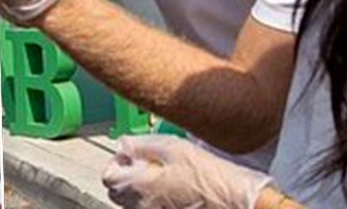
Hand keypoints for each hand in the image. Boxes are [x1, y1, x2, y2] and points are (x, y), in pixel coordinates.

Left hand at [102, 136, 274, 208]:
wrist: (238, 203)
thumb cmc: (211, 177)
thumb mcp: (176, 148)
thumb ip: (143, 145)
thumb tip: (125, 144)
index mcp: (140, 186)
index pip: (108, 177)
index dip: (117, 161)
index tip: (131, 153)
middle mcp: (142, 207)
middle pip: (117, 193)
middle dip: (125, 176)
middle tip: (145, 163)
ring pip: (132, 204)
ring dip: (139, 190)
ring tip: (162, 176)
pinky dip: (153, 201)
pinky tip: (172, 190)